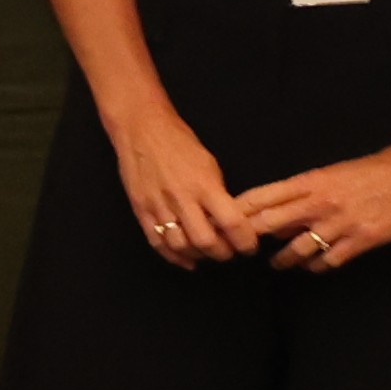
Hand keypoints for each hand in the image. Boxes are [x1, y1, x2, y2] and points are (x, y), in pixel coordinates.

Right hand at [112, 110, 265, 269]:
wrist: (141, 130)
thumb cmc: (180, 143)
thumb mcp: (209, 164)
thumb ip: (217, 194)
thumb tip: (228, 219)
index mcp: (204, 185)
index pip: (232, 224)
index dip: (245, 242)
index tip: (249, 246)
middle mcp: (182, 198)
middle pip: (206, 242)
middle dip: (222, 253)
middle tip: (229, 252)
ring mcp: (158, 205)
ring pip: (181, 246)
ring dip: (198, 255)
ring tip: (207, 253)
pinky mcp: (141, 209)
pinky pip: (157, 241)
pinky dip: (173, 256)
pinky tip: (186, 260)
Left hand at [233, 147, 390, 274]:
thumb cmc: (371, 171)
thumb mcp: (330, 175)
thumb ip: (302, 193)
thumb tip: (275, 212)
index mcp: (308, 181)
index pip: (260, 197)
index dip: (237, 212)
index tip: (220, 223)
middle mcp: (318, 202)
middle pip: (268, 223)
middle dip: (249, 239)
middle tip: (237, 251)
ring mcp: (339, 223)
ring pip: (296, 249)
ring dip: (283, 260)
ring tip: (276, 264)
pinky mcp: (361, 239)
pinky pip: (328, 260)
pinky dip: (317, 266)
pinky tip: (314, 266)